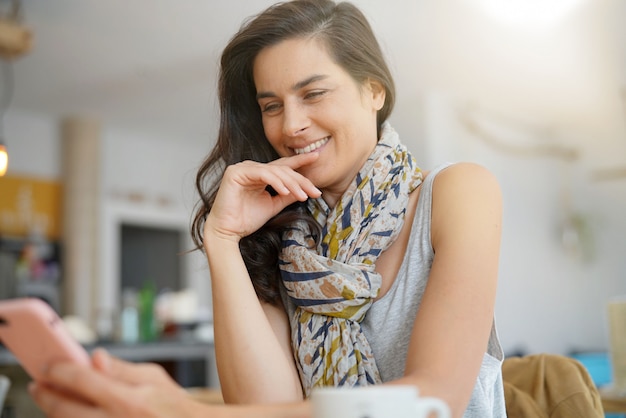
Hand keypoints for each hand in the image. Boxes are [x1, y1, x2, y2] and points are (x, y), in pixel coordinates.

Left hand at [29, 349, 219, 417]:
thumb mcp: (153, 377)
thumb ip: (121, 368)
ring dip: (54, 412)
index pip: (83, 380)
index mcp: (129, 400)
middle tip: (38, 384)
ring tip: (52, 399)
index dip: (60, 369)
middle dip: (46, 395)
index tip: (49, 365)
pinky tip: (70, 413)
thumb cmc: (172, 404)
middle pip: (65, 410)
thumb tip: (94, 356)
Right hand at [205, 153, 320, 240]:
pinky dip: (276, 182)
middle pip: (282, 169)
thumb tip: (303, 189)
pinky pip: (262, 174)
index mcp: (260, 174)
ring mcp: (243, 168)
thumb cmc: (246, 219)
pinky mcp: (236, 172)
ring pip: (274, 171)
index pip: (283, 166)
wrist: (228, 231)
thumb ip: (287, 195)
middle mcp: (251, 168)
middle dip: (301, 180)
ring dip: (291, 183)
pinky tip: (285, 191)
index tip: (316, 157)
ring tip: (303, 195)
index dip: (300, 162)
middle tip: (315, 191)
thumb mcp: (273, 205)